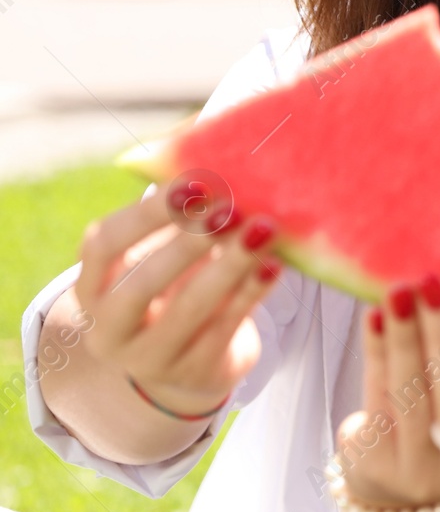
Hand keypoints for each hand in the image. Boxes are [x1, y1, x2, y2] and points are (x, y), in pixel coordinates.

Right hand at [75, 177, 280, 418]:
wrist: (195, 361)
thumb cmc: (178, 287)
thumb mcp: (164, 256)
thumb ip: (178, 216)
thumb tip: (211, 137)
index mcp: (93, 290)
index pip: (102, 247)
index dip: (145, 214)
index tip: (190, 183)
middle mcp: (110, 330)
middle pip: (140, 287)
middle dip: (186, 245)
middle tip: (227, 208)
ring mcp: (150, 360)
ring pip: (188, 311)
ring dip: (229, 265)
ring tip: (264, 228)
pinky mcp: (195, 374)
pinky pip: (225, 329)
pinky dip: (251, 293)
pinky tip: (273, 265)